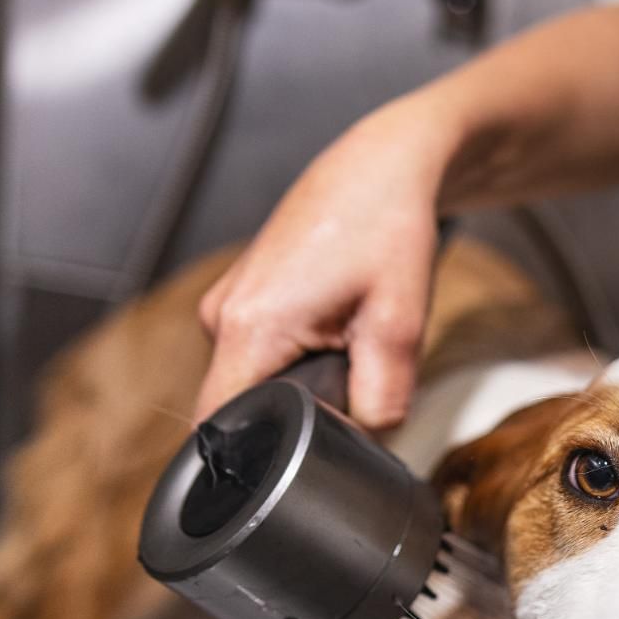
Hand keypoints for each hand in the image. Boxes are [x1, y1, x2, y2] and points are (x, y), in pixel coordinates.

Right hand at [193, 101, 455, 426]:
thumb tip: (364, 446)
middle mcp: (221, 316)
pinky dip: (296, 351)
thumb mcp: (400, 328)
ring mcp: (226, 303)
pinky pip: (259, 350)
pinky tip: (333, 322)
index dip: (261, 452)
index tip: (306, 448)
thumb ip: (381, 403)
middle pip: (243, 406)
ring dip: (301, 378)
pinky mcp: (240, 296)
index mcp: (250, 327)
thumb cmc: (388, 229)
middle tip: (351, 371)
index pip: (218, 428)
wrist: (382, 167)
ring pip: (255, 378)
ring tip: (346, 335)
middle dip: (297, 409)